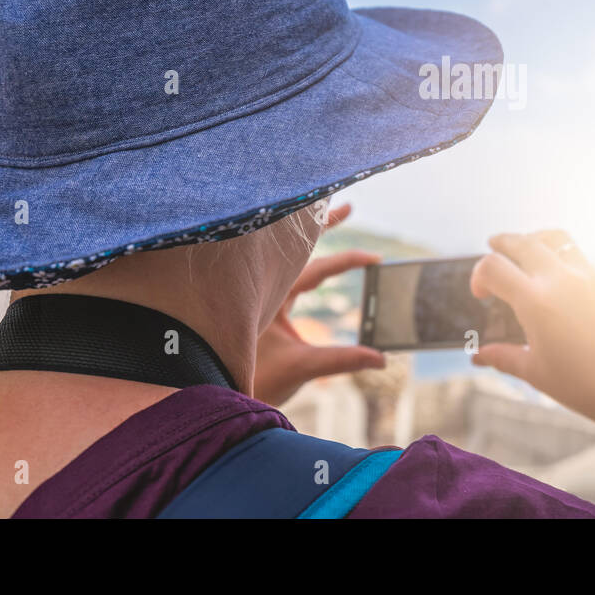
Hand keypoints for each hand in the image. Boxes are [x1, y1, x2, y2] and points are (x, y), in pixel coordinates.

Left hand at [251, 203, 384, 404]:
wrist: (212, 390)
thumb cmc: (252, 379)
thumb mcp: (301, 367)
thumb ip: (341, 360)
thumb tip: (381, 359)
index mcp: (271, 293)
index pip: (317, 268)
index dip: (349, 261)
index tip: (375, 258)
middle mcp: (259, 284)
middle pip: (294, 245)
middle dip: (322, 223)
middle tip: (348, 204)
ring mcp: (253, 289)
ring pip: (281, 252)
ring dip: (304, 234)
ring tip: (325, 211)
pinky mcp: (251, 300)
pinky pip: (274, 268)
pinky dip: (290, 255)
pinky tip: (299, 251)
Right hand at [470, 230, 594, 434]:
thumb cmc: (584, 386)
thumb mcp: (536, 372)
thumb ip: (503, 357)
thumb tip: (479, 356)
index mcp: (535, 300)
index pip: (493, 267)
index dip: (479, 276)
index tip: (481, 294)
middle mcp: (560, 279)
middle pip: (522, 242)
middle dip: (503, 243)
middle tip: (493, 246)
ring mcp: (588, 276)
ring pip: (555, 238)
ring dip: (535, 239)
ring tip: (527, 248)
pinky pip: (580, 258)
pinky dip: (562, 258)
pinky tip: (560, 280)